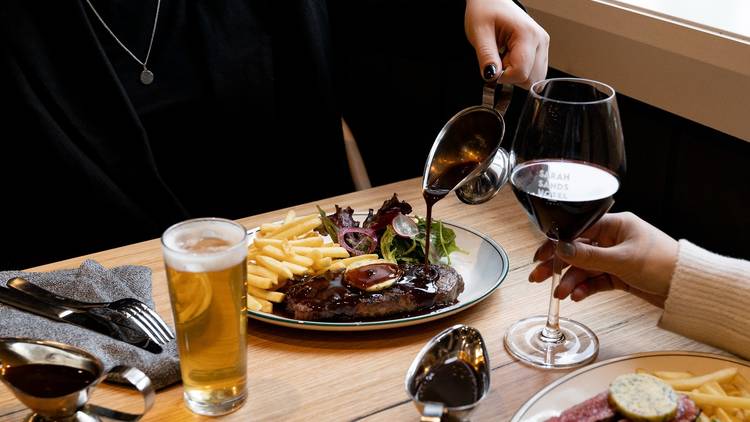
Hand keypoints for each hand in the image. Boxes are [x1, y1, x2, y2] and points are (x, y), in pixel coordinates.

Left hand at [465, 0, 548, 88]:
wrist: (491, 1)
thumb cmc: (485, 11)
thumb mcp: (479, 33)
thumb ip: (486, 56)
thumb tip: (492, 76)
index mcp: (527, 35)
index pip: (521, 73)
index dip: (503, 77)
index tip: (492, 68)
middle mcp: (540, 40)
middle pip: (530, 79)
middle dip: (510, 76)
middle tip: (498, 59)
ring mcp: (542, 45)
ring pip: (533, 78)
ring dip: (515, 74)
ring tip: (503, 56)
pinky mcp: (540, 50)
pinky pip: (533, 72)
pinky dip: (519, 71)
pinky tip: (510, 57)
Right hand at [529, 212, 678, 306]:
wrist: (688, 288)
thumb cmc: (664, 264)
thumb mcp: (622, 260)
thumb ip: (589, 256)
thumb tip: (561, 248)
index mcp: (615, 225)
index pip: (577, 231)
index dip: (557, 244)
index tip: (540, 256)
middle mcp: (613, 240)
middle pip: (577, 251)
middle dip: (557, 265)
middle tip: (538, 277)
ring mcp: (615, 258)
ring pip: (584, 268)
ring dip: (570, 281)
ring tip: (561, 294)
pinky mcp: (619, 276)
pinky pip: (595, 281)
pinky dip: (585, 288)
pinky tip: (578, 295)